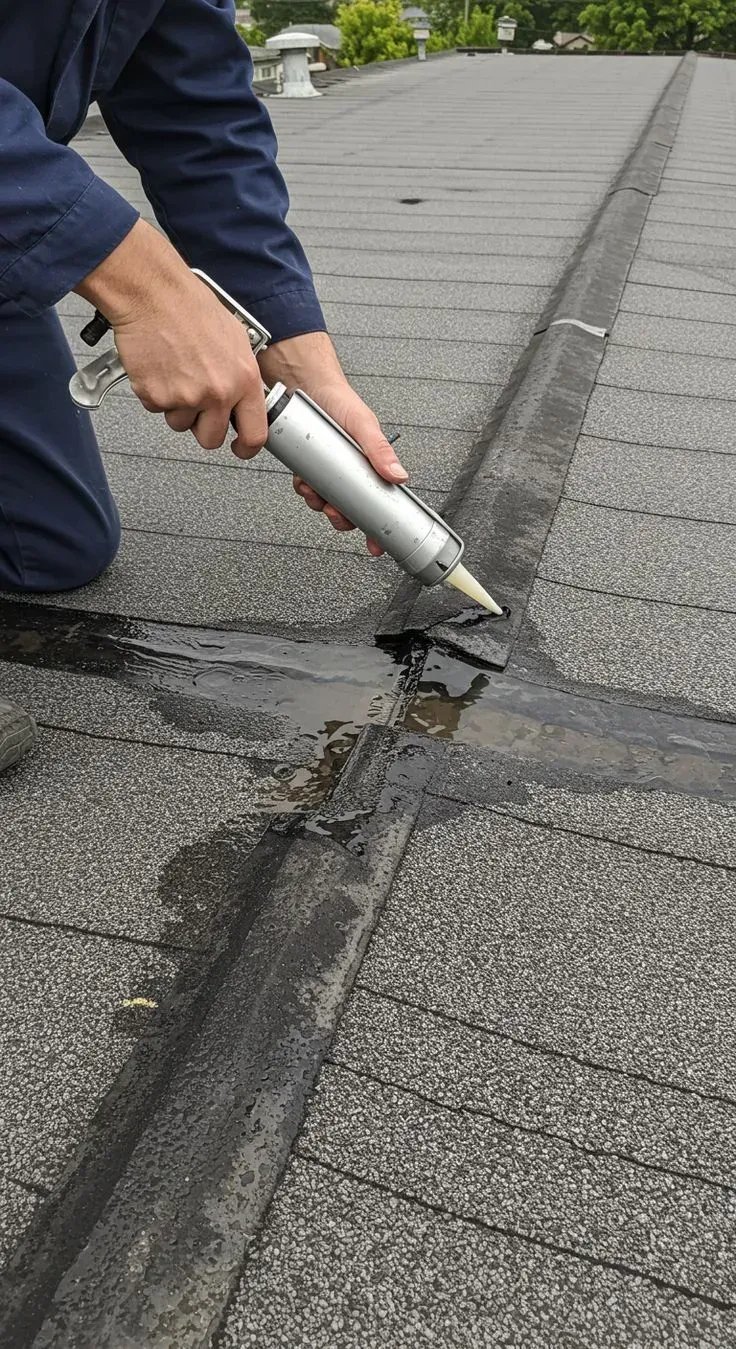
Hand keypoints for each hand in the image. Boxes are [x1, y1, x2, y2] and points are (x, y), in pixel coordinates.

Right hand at [75, 220, 266, 454]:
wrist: (153, 294)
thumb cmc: (191, 307)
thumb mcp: (236, 340)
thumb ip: (241, 376)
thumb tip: (245, 399)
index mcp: (243, 380)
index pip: (255, 434)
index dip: (246, 447)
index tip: (240, 448)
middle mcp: (217, 393)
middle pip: (211, 439)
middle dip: (203, 427)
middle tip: (196, 404)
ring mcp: (185, 397)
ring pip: (180, 424)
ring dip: (177, 407)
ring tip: (175, 372)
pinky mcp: (155, 396)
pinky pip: (156, 408)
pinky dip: (155, 393)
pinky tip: (160, 367)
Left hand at [256, 332, 407, 554]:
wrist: (305, 384)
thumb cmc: (340, 400)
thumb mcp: (363, 424)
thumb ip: (379, 450)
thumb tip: (399, 475)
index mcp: (372, 466)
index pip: (381, 504)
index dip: (379, 529)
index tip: (376, 546)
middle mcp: (352, 472)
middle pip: (351, 510)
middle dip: (342, 518)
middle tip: (336, 513)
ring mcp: (331, 471)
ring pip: (328, 502)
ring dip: (320, 503)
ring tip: (315, 493)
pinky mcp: (310, 467)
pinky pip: (308, 488)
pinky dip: (305, 489)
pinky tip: (303, 480)